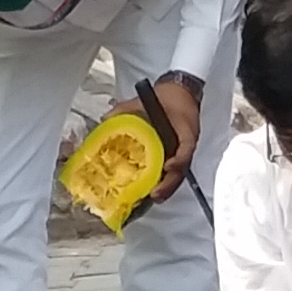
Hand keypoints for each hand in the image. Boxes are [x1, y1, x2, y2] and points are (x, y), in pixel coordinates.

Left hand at [136, 74, 203, 198]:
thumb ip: (124, 109)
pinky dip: (166, 181)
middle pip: (182, 169)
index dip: (178, 161)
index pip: (186, 149)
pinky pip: (175, 171)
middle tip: (155, 194)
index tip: (167, 167)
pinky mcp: (179, 154)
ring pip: (179, 174)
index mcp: (184, 130)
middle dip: (169, 184)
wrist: (180, 92)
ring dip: (168, 187)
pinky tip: (154, 189)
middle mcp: (186, 144)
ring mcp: (183, 150)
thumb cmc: (166, 97)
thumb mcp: (144, 100)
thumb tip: (105, 119)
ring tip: (154, 198)